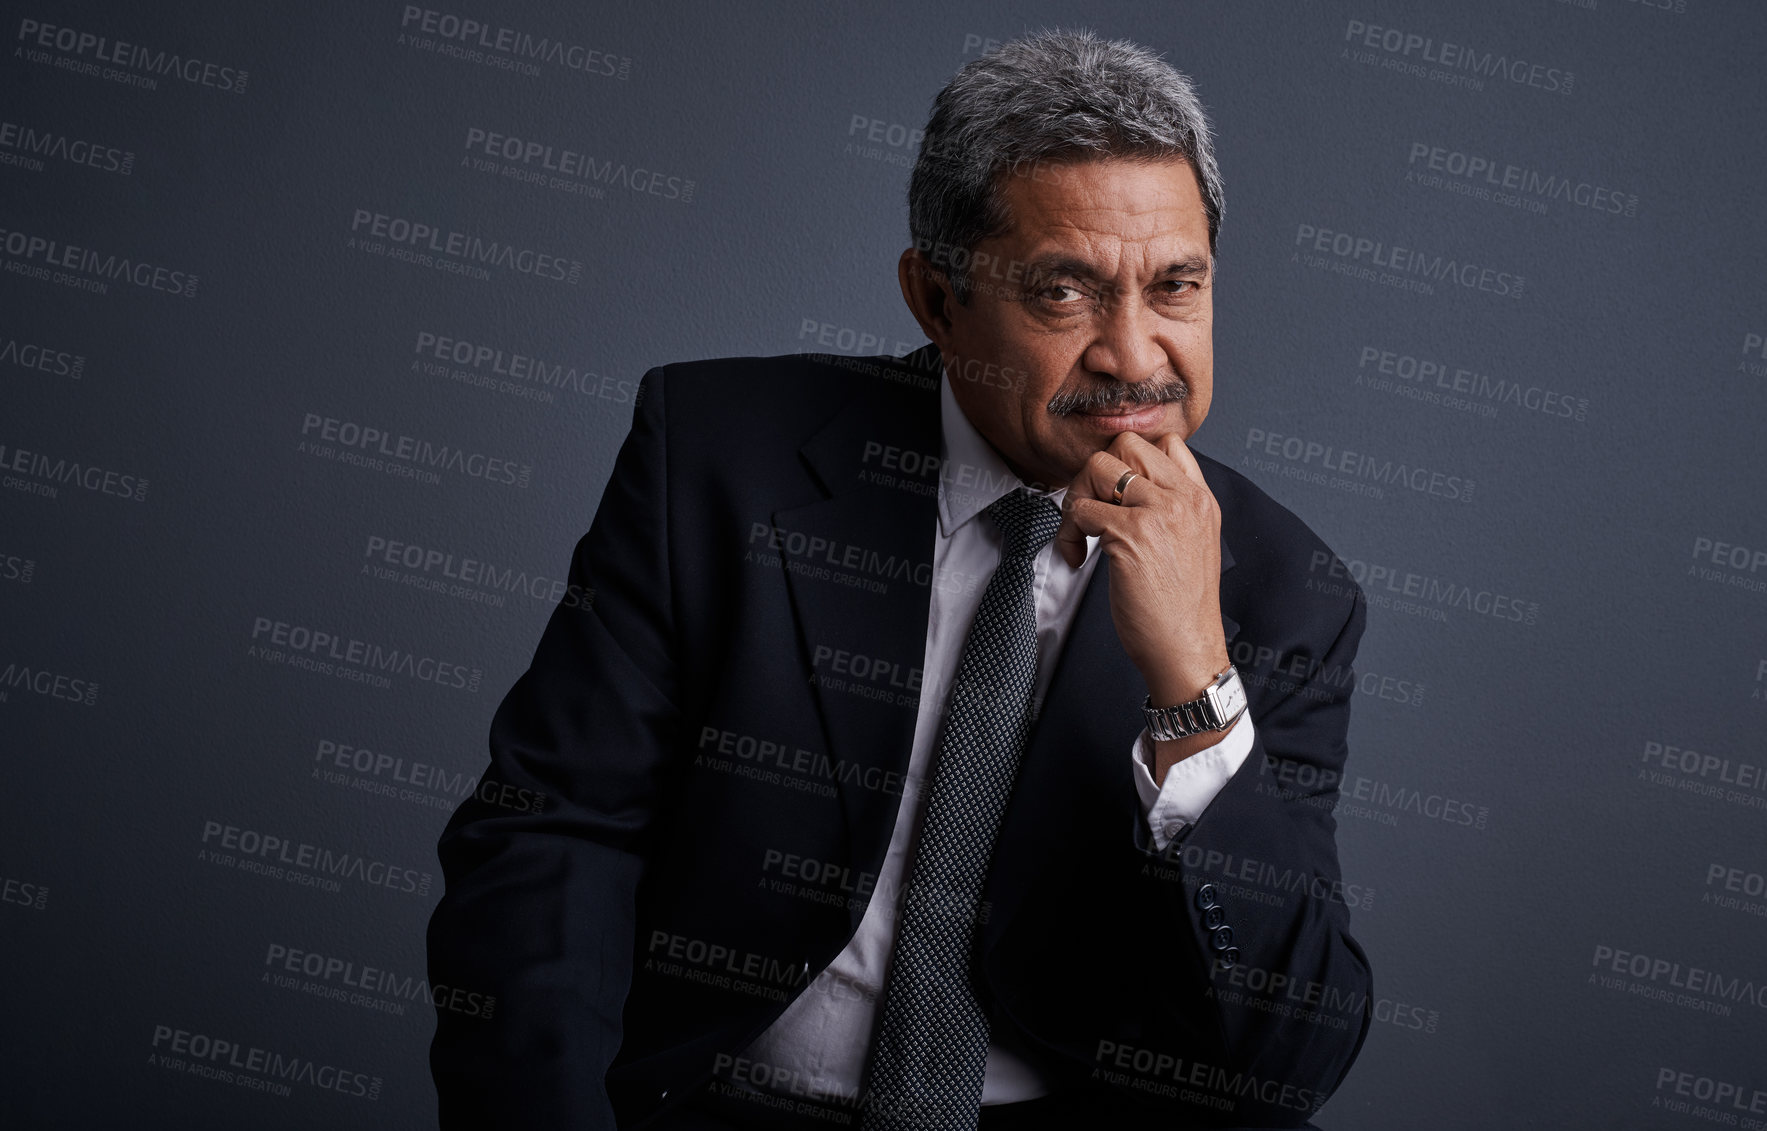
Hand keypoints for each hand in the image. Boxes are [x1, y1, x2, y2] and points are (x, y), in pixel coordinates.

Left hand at [1054, 433, 1230, 775]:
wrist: (1186, 648)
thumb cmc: (1182, 609)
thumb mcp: (1193, 545)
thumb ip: (1172, 511)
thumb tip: (1129, 492)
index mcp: (1201, 498)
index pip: (1166, 442)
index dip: (1129, 462)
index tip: (1114, 493)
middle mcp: (1183, 497)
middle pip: (1126, 445)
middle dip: (1096, 473)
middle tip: (1089, 510)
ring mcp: (1158, 512)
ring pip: (1100, 467)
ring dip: (1078, 496)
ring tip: (1080, 533)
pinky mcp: (1131, 534)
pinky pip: (1083, 509)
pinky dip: (1069, 530)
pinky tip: (1078, 557)